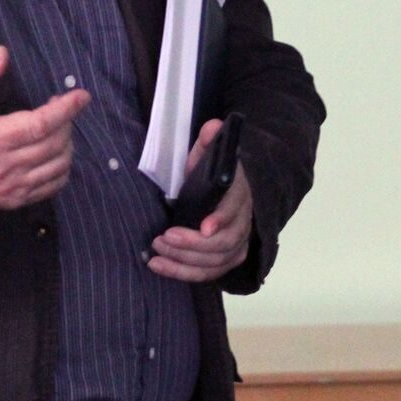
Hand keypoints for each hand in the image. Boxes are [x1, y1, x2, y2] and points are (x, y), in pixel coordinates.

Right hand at [0, 46, 90, 210]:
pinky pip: (54, 185)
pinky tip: (54, 151)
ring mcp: (12, 188)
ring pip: (59, 164)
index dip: (65, 109)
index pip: (39, 125)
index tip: (82, 95)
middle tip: (60, 107)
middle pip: (54, 143)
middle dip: (66, 121)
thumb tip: (2, 53)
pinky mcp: (17, 200)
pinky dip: (63, 166)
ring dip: (67, 142)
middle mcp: (4, 167)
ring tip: (57, 127)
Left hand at [148, 118, 252, 282]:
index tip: (203, 227)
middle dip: (192, 244)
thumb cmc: (212, 174)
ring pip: (217, 262)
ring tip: (156, 252)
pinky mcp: (228, 258)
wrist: (227, 191)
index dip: (221, 218)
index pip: (236, 208)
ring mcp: (238, 243)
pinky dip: (184, 273)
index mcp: (239, 193)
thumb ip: (209, 142)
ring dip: (184, 261)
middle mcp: (244, 221)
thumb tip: (213, 126)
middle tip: (163, 238)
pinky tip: (160, 266)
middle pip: (225, 242)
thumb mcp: (208, 154)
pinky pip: (210, 273)